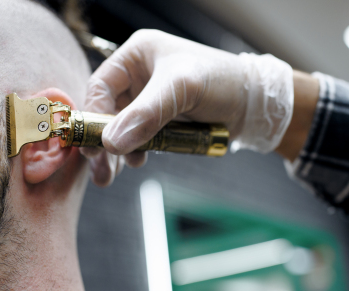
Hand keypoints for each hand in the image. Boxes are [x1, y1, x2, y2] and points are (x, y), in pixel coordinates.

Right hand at [82, 29, 293, 185]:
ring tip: (111, 177)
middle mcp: (139, 76)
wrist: (254, 103)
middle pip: (107, 111)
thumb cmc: (222, 81)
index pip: (101, 86)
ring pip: (121, 128)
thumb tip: (111, 143)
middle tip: (100, 171)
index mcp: (138, 55)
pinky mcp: (161, 119)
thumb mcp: (182, 90)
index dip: (94, 117)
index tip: (94, 145)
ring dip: (116, 153)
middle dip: (102, 142)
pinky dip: (135, 151)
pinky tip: (136, 162)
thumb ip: (147, 114)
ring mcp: (149, 99)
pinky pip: (139, 138)